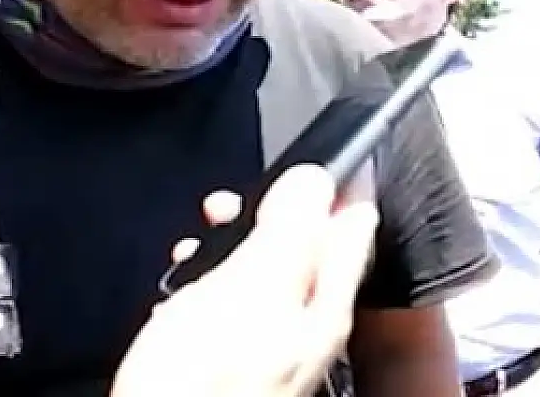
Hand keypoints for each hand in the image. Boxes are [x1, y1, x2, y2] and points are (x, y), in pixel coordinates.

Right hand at [112, 163, 378, 396]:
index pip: (352, 225)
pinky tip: (186, 285)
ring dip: (233, 246)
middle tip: (225, 207)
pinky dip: (213, 280)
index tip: (294, 164)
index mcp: (326, 306)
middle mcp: (309, 325)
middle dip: (268, 216)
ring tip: (196, 245)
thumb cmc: (202, 377)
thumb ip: (287, 232)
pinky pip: (237, 300)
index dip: (329, 186)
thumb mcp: (248, 288)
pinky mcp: (239, 356)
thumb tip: (317, 179)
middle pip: (306, 246)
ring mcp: (275, 343)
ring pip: (267, 270)